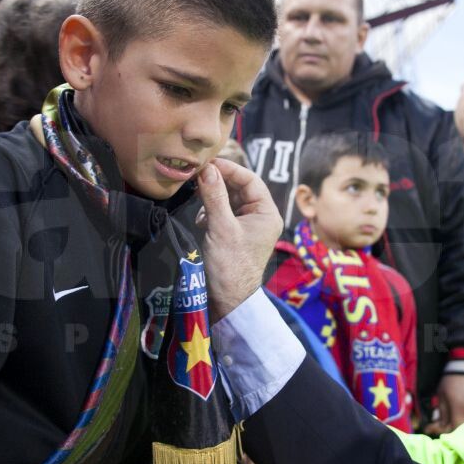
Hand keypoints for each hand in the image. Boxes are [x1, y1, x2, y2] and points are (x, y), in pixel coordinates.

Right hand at [196, 158, 281, 319]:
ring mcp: (247, 226)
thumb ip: (214, 197)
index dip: (229, 169)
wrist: (228, 300)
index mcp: (267, 214)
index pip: (250, 180)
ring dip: (212, 199)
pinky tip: (201, 221)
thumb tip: (208, 170)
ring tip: (199, 204)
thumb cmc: (230, 266)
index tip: (208, 164)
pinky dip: (210, 213)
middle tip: (197, 178)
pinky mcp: (234, 235)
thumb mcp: (221, 228)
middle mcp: (260, 217)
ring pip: (228, 200)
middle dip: (218, 184)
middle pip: (239, 188)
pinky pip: (222, 214)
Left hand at [426, 374, 463, 433]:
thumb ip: (442, 414)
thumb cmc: (451, 380)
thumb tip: (438, 428)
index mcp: (459, 407)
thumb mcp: (442, 395)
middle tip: (442, 422)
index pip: (453, 428)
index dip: (442, 430)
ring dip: (462, 423)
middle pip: (463, 428)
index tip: (431, 427)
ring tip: (454, 415)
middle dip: (452, 427)